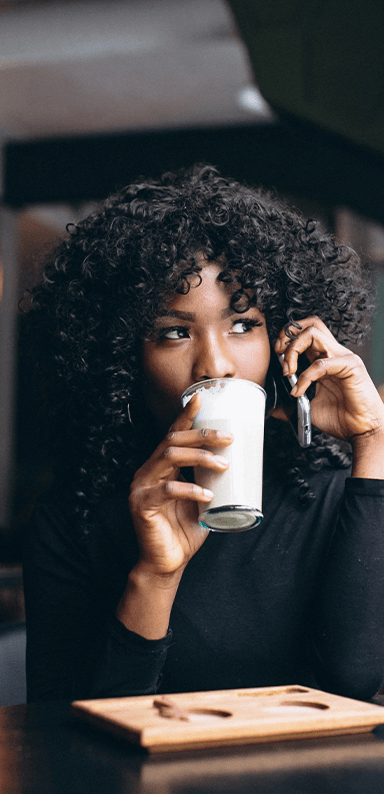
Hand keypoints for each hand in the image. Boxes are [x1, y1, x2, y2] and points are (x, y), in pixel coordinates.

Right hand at [128, 393, 232, 578]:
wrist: (167, 563)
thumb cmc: (184, 530)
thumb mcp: (202, 499)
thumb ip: (209, 481)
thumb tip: (239, 464)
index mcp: (160, 467)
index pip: (172, 434)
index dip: (185, 416)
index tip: (200, 399)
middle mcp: (147, 471)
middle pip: (173, 441)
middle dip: (202, 435)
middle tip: (229, 439)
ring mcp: (141, 486)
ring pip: (169, 457)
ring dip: (200, 457)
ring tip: (224, 464)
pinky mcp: (142, 505)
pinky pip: (167, 489)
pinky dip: (190, 489)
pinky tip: (208, 495)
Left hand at [274, 316, 383, 443]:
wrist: (362, 429)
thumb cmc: (342, 417)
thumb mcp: (308, 408)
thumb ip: (291, 404)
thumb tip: (274, 408)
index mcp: (324, 359)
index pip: (306, 332)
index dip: (287, 338)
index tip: (277, 355)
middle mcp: (333, 354)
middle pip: (310, 324)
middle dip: (288, 334)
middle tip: (279, 354)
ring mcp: (343, 357)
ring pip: (313, 334)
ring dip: (293, 350)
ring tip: (287, 372)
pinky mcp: (350, 366)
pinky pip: (321, 363)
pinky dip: (305, 377)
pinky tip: (299, 390)